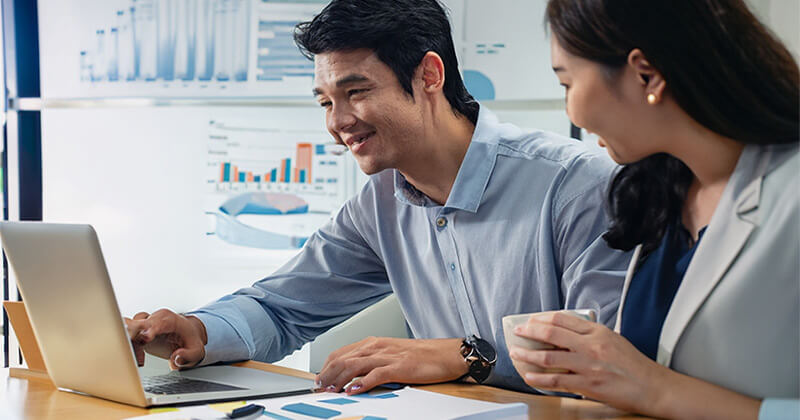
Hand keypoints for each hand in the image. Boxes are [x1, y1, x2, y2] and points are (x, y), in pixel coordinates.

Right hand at [124, 309, 207, 369]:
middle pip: (140, 322)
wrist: (187, 335)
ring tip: (140, 359)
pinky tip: (139, 358)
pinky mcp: (138, 331)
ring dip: (129, 341)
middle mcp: (156, 318)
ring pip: (130, 327)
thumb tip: (176, 358)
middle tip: (133, 346)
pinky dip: (127, 344)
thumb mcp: (196, 351)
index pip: (159, 322)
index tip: (145, 338)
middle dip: (134, 333)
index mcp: (171, 320)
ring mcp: (145, 323)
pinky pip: (126, 334)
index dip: (151, 329)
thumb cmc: (190, 341)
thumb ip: (188, 355)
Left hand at [315, 337, 467, 394]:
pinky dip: (361, 383)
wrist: (446, 354)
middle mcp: (377, 347)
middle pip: (343, 359)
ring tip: (329, 390)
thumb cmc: (421, 356)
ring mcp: (387, 356)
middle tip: (319, 388)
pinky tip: (353, 391)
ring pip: (354, 365)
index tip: (319, 379)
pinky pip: (375, 375)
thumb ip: (372, 362)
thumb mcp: (392, 354)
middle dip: (327, 374)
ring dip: (338, 379)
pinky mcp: (398, 367)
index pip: (341, 352)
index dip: (326, 366)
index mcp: (374, 343)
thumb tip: (353, 375)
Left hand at [508, 311, 668, 414]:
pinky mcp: (587, 385)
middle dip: (529, 331)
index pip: (562, 319)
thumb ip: (589, 334)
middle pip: (551, 333)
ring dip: (527, 354)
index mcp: (597, 331)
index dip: (541, 318)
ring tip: (516, 353)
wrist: (651, 386)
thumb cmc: (633, 364)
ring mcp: (587, 365)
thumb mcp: (612, 338)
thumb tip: (564, 334)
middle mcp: (590, 346)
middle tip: (517, 332)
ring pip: (548, 357)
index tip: (530, 320)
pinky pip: (556, 380)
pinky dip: (538, 378)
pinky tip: (528, 376)